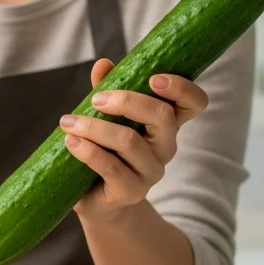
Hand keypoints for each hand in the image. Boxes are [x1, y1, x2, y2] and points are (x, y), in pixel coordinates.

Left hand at [61, 59, 209, 219]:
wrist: (96, 200)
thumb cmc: (104, 150)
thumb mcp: (106, 117)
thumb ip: (107, 90)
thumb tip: (103, 64)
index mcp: (166, 124)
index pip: (194, 103)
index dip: (181, 88)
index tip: (153, 78)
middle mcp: (165, 147)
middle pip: (162, 115)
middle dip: (127, 101)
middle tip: (96, 99)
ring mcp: (151, 171)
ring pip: (129, 141)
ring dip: (95, 127)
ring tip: (69, 122)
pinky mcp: (131, 191)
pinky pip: (111, 167)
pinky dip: (88, 151)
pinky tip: (71, 141)